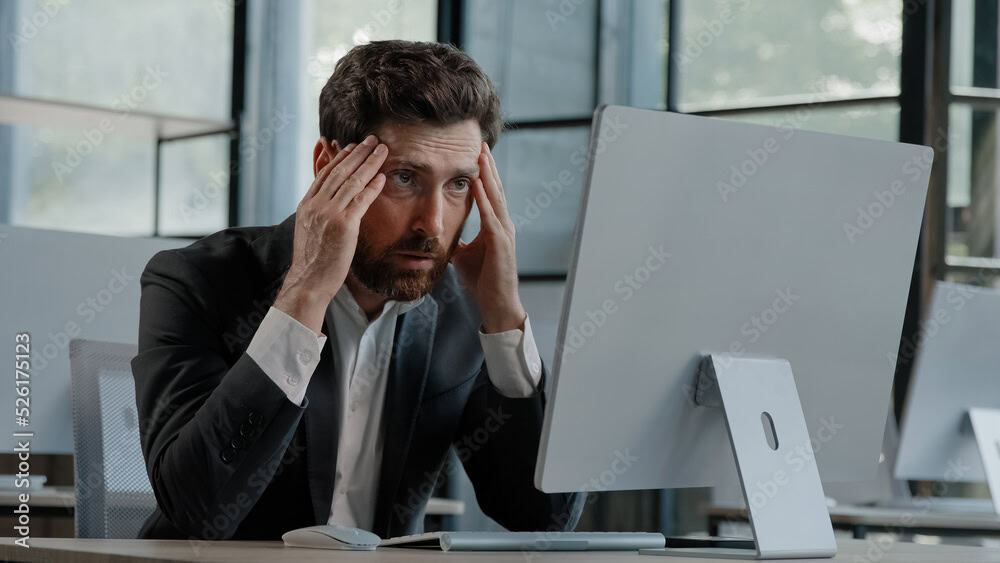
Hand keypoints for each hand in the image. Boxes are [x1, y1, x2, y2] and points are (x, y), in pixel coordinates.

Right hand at [273, 135, 387, 332]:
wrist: (309, 282)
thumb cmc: (313, 262)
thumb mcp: (310, 231)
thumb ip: (318, 214)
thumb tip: (328, 205)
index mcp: (306, 205)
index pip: (324, 175)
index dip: (339, 159)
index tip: (351, 147)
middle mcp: (316, 206)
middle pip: (339, 172)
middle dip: (357, 154)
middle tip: (371, 139)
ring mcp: (329, 214)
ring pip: (351, 182)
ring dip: (369, 163)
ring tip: (381, 150)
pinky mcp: (343, 225)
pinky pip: (361, 200)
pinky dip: (372, 186)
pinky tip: (382, 176)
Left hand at [450, 142, 525, 332]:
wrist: (496, 304)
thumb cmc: (482, 281)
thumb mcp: (465, 256)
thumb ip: (459, 241)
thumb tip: (443, 233)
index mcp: (495, 226)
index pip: (490, 194)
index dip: (483, 173)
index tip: (475, 154)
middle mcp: (503, 225)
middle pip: (495, 189)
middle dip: (487, 166)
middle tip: (480, 143)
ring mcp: (504, 233)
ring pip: (496, 198)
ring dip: (488, 175)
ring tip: (481, 155)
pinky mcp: (501, 244)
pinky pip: (491, 216)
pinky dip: (484, 199)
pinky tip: (478, 184)